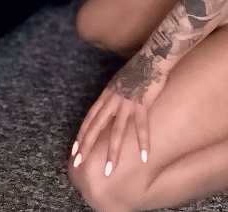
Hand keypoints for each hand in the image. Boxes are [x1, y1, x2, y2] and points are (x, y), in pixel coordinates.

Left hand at [71, 52, 167, 176]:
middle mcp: (113, 101)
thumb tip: (110, 109)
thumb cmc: (138, 69)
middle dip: (87, 146)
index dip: (82, 134)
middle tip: (79, 163)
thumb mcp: (119, 83)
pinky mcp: (142, 104)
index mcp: (106, 96)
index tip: (75, 150)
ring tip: (110, 169)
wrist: (152, 58)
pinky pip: (142, 126)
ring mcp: (127, 103)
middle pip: (96, 126)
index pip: (90, 118)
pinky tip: (144, 156)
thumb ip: (114, 97)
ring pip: (117, 131)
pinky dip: (143, 141)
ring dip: (113, 152)